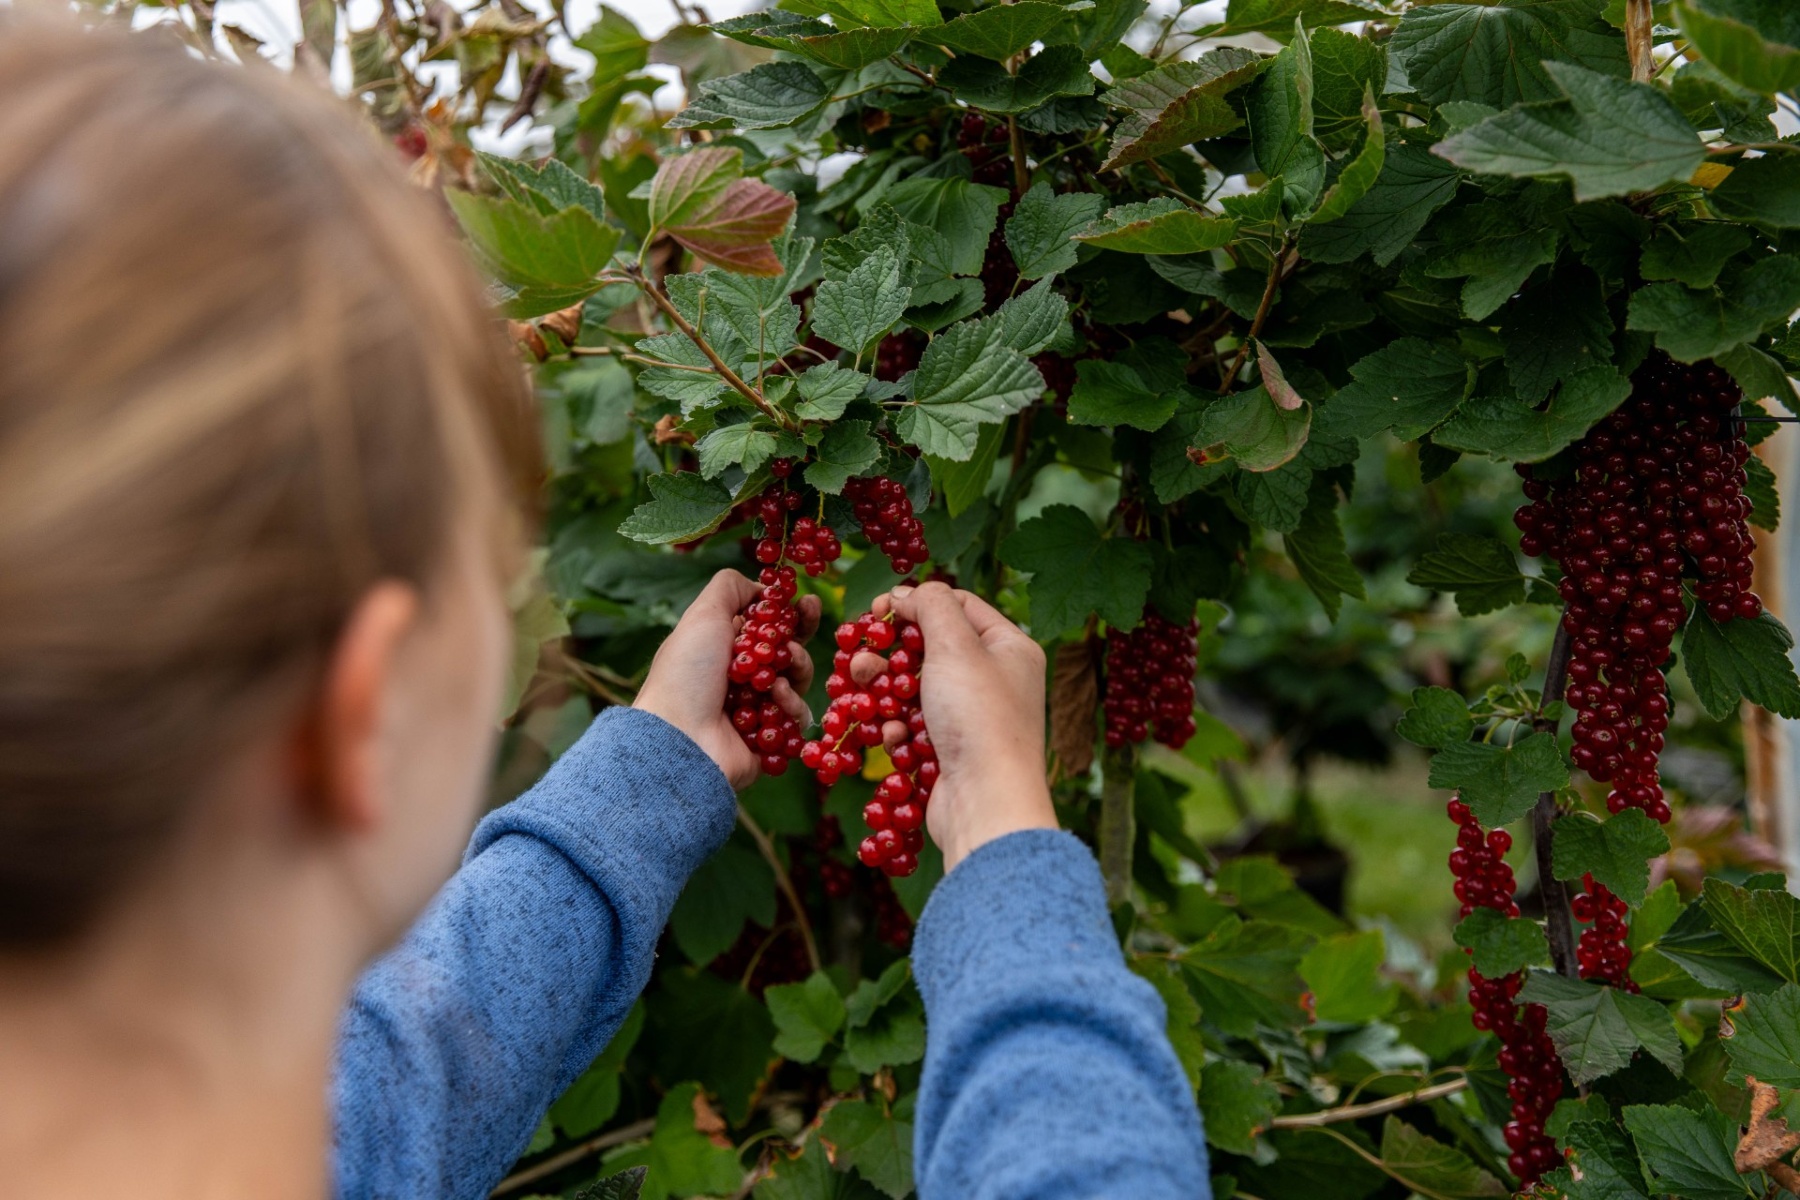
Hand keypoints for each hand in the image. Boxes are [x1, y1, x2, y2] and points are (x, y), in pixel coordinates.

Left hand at [636, 570, 818, 789]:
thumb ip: (730, 588)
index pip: (764, 627)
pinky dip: (791, 703)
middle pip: (786, 652)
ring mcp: (755, 710)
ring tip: (786, 664)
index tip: (805, 600)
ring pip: (795, 681)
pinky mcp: (770, 739)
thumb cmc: (686, 674)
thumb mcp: (703, 615)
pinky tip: (776, 697)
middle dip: (800, 633)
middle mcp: (739, 679)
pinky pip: (796, 718)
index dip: (786, 613)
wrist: (680, 737)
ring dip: (796, 666)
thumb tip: (761, 588)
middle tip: (811, 613)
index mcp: (722, 650)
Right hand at [858, 582, 1055, 870]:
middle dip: (891, 654)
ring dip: (885, 692)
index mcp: (1010, 648)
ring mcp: (973, 719)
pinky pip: (915, 728)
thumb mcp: (955, 646)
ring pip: (916, 690)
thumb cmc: (977, 717)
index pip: (960, 606)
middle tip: (861, 658)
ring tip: (862, 692)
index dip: (917, 603)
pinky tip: (890, 737)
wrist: (985, 803)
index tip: (878, 609)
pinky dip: (898, 729)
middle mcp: (996, 680)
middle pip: (932, 649)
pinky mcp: (951, 751)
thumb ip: (931, 606)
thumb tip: (907, 593)